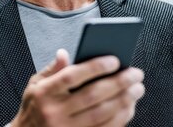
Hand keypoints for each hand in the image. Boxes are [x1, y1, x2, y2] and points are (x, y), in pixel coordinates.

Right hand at [10, 49, 144, 126]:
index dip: (94, 67)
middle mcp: (55, 112)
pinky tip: (129, 107)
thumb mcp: (34, 85)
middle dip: (118, 83)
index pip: (71, 76)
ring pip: (102, 114)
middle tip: (136, 74)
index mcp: (44, 93)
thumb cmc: (34, 107)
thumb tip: (65, 53)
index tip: (115, 60)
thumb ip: (52, 69)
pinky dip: (120, 118)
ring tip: (137, 89)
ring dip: (124, 101)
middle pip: (92, 95)